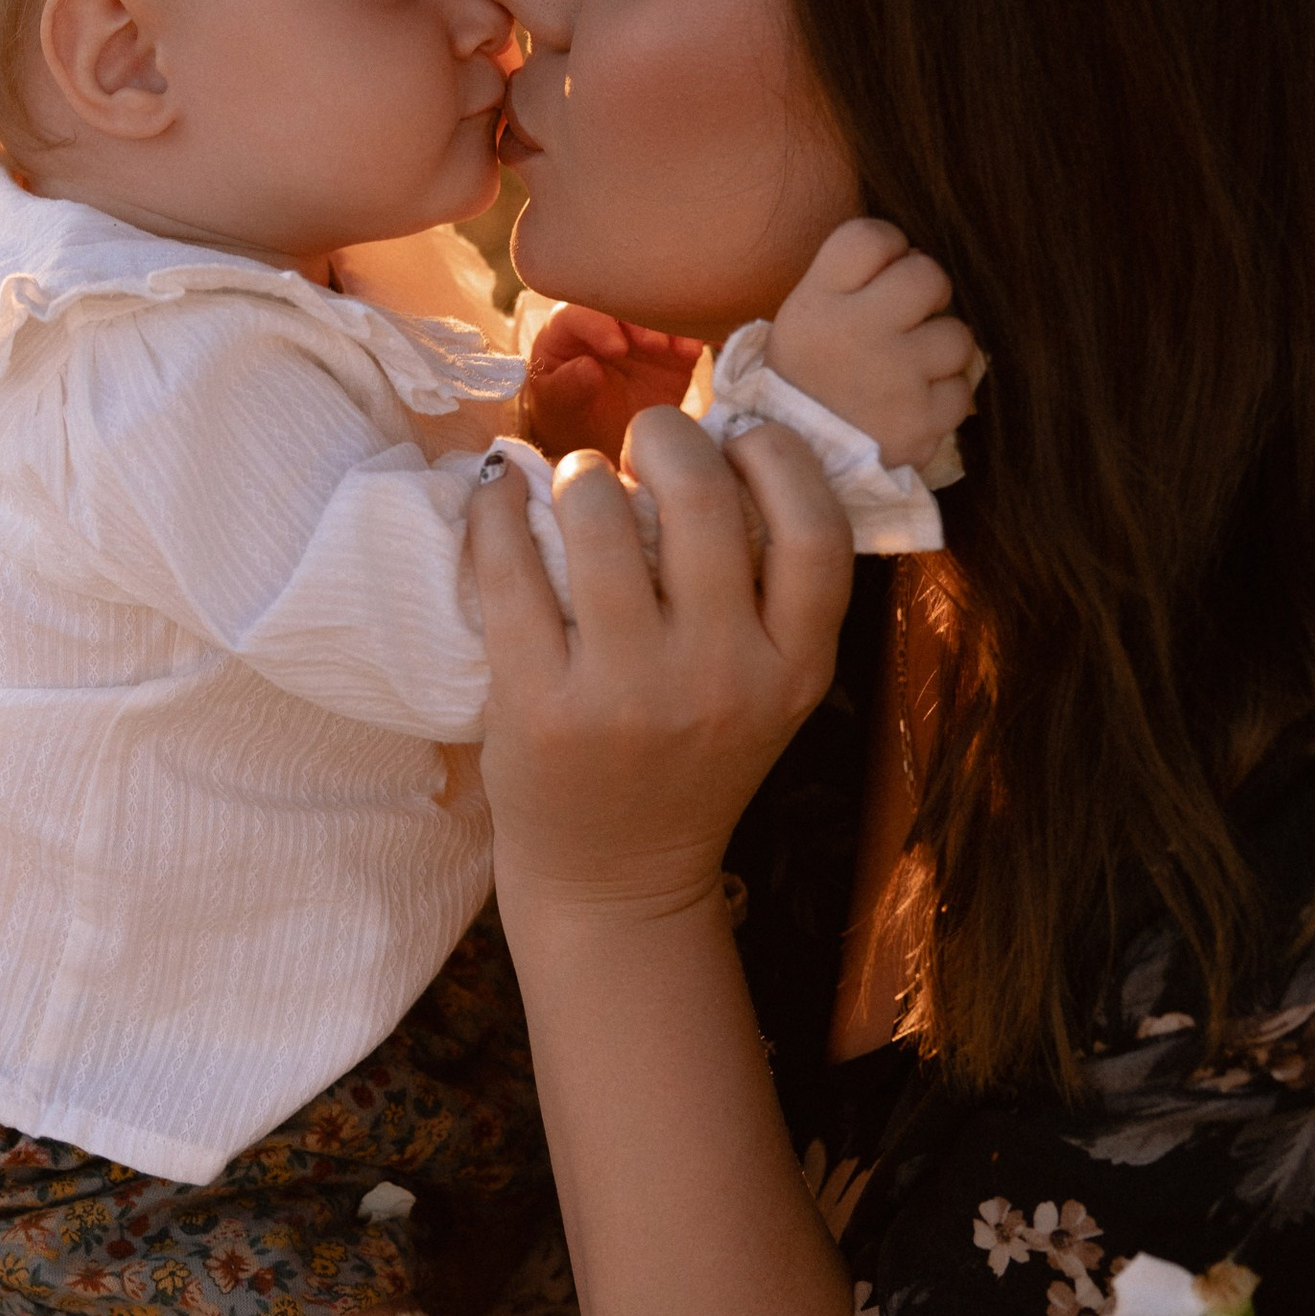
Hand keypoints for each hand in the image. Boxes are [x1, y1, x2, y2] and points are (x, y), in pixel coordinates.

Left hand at [468, 406, 853, 921]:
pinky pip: (512, 568)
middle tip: (647, 436)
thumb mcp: (764, 692)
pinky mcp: (540, 706)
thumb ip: (765, 595)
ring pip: (600, 518)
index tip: (741, 436)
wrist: (614, 880)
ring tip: (578, 480)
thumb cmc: (688, 762)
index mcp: (793, 671)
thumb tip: (717, 445)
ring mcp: (628, 695)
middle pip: (703, 502)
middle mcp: (721, 680)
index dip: (780, 459)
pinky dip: (497, 509)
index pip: (816, 532)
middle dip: (668, 435)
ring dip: (582, 472)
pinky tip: (500, 492)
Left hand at [521, 303, 704, 461]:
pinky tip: (702, 350)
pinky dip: (698, 337)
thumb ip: (568, 388)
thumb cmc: (570, 417)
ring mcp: (642, 334)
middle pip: (624, 302)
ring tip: (682, 351)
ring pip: (660, 312)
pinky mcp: (672, 351)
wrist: (603, 440)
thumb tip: (589, 368)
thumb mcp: (559, 409)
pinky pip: (688, 335)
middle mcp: (606, 323)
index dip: (598, 324)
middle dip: (642, 320)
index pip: (579, 312)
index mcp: (568, 329)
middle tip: (654, 346)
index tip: (617, 349)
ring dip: (673, 326)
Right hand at [765, 218, 980, 474]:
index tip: (879, 274)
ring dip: (939, 350)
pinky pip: (960, 390)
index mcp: (817, 303)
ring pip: (957, 335)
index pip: (871, 236)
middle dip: (926, 293)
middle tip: (906, 318)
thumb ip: (851, 277)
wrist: (798, 462)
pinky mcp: (920, 422)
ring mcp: (893, 379)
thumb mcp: (804, 316)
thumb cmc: (808, 377)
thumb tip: (916, 254)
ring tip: (908, 368)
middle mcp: (856, 333)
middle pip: (928, 274)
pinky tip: (912, 404)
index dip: (888, 247)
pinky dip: (941, 397)